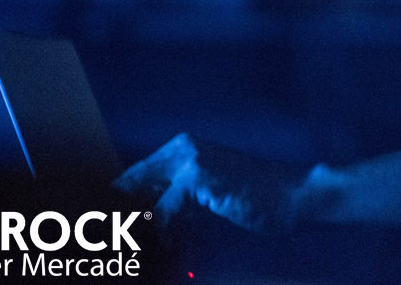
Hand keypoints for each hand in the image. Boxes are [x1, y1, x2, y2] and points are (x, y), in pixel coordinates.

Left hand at [114, 133, 314, 235]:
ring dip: (135, 228)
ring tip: (135, 252)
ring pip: (139, 201)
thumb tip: (138, 220)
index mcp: (180, 148)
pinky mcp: (198, 178)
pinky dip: (159, 235)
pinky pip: (160, 214)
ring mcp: (189, 160)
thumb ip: (172, 200)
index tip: (106, 231)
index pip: (129, 179)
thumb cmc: (255, 199)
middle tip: (113, 248)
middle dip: (118, 217)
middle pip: (127, 186)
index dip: (114, 205)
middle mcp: (180, 148)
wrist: (295, 195)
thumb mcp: (207, 194)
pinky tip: (167, 249)